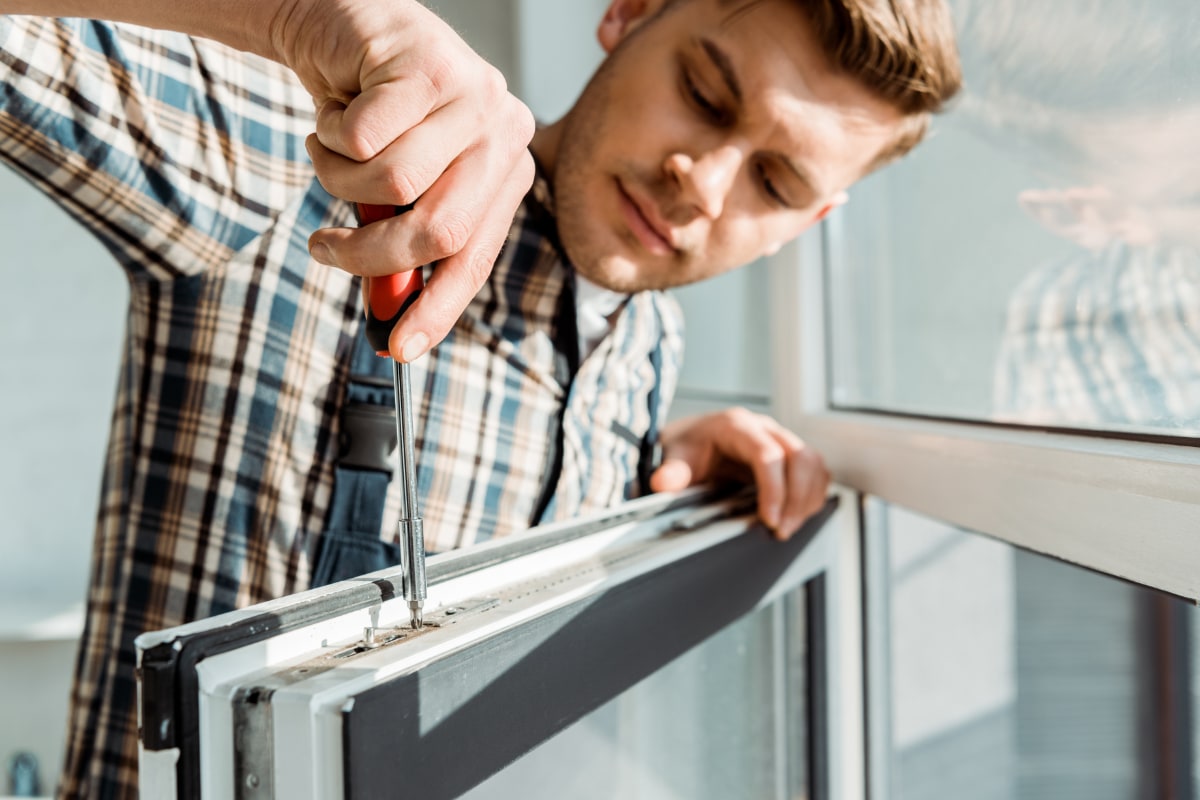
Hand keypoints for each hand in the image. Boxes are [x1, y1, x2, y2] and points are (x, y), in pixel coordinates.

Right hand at [273, 0, 535, 360]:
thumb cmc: (372, 113)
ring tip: (334, 149)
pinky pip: (361, 140)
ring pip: (391, 183)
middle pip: (437, 230)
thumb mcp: (396, 186)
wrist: (340, 25)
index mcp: (508, 170)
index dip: (436, 307)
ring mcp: (474, 95)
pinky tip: (337, 111)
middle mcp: (505, 132)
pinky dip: (327, 137)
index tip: (400, 347)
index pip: (475, 257)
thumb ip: (402, 242)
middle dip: (371, 254)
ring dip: (339, 178)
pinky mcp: (430, 64)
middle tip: (326, 248)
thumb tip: (391, 314)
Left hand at [649, 408, 829, 539]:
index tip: (769, 519)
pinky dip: (812, 495)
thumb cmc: (687, 446)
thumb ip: (671, 472)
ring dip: (808, 499)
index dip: (774, 488)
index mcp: (737, 426)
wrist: (693, 438)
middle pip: (801, 457)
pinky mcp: (790, 454)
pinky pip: (816, 471)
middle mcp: (765, 428)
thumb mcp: (674, 457)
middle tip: (781, 530)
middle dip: (797, 498)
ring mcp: (781, 439)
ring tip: (788, 528)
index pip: (768, 454)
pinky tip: (796, 516)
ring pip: (814, 464)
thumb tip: (663, 483)